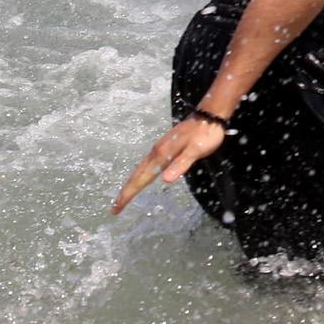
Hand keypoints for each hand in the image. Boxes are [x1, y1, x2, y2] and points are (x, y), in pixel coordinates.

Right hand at [112, 113, 226, 215]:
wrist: (208, 115)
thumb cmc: (205, 134)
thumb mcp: (196, 150)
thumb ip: (181, 164)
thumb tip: (165, 181)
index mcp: (161, 154)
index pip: (141, 179)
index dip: (128, 194)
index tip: (116, 208)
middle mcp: (156, 152)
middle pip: (136, 175)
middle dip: (125, 192)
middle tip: (115, 208)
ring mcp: (159, 148)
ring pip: (140, 169)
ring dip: (131, 183)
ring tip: (124, 195)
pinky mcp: (164, 146)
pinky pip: (146, 164)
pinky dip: (140, 174)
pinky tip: (142, 176)